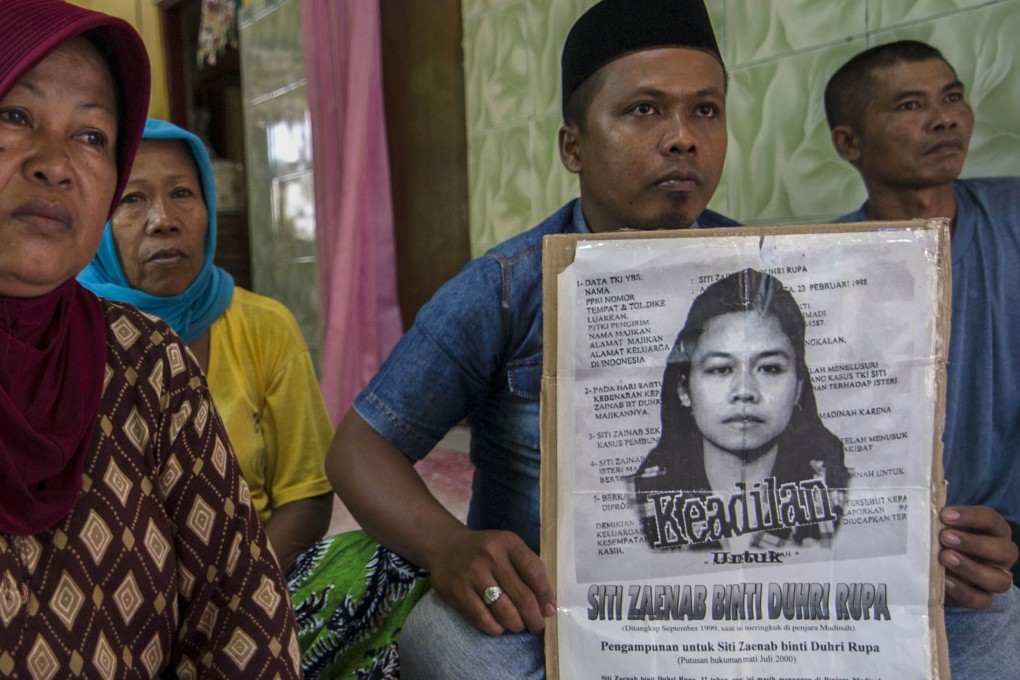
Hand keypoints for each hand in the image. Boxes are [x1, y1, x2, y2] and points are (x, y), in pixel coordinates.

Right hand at [426, 527, 555, 636]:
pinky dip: (495, 628)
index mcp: (509, 543)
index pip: (534, 571)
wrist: (445, 546)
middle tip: (536, 626)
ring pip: (503, 610)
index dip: (546, 595)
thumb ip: (527, 569)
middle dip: (533, 617)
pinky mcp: (458, 590)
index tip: (549, 610)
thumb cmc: (486, 550)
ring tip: (518, 626)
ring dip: (516, 624)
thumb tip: (547, 605)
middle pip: (522, 596)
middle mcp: (491, 556)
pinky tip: (499, 628)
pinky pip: (481, 617)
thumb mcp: (508, 547)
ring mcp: (473, 574)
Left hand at [940, 505, 1017, 609]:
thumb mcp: (943, 527)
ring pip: (999, 580)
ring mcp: (996, 579)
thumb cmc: (941, 539)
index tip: (945, 515)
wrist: (934, 568)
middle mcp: (1002, 555)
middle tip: (944, 537)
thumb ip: (939, 522)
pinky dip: (963, 591)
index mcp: (995, 531)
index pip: (991, 520)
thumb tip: (924, 513)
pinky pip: (982, 600)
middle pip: (1004, 551)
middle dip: (973, 544)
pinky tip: (945, 580)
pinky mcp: (983, 598)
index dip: (970, 517)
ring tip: (944, 558)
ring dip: (971, 569)